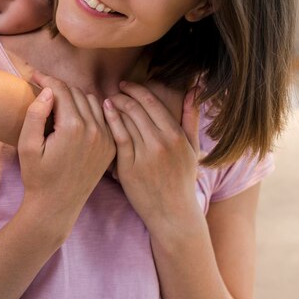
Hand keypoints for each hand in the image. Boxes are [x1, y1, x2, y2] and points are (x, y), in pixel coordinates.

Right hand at [18, 72, 115, 228]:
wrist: (57, 206)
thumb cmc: (37, 176)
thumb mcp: (27, 145)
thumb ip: (36, 114)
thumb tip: (49, 91)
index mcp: (73, 127)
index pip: (61, 90)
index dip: (46, 79)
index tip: (34, 76)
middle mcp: (94, 130)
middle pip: (77, 93)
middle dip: (59, 88)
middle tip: (43, 89)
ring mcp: (106, 139)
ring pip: (93, 101)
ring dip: (75, 98)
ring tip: (59, 104)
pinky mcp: (111, 147)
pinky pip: (103, 117)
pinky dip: (91, 111)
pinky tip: (76, 116)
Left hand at [102, 82, 201, 231]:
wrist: (172, 213)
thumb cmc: (182, 179)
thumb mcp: (192, 149)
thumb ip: (191, 118)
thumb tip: (194, 89)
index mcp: (176, 136)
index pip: (152, 103)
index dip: (136, 89)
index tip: (126, 84)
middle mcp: (161, 144)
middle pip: (136, 108)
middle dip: (122, 95)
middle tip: (114, 91)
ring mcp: (144, 156)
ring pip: (125, 120)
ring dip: (114, 106)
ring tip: (107, 101)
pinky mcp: (129, 168)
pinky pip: (118, 138)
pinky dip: (110, 121)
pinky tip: (104, 112)